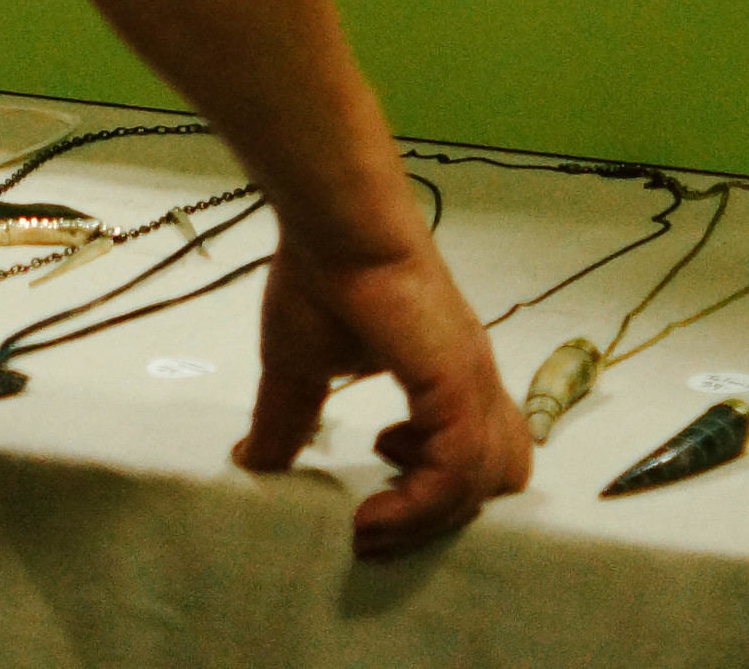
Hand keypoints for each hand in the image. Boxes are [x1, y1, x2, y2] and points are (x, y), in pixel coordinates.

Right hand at [234, 229, 532, 557]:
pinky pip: (454, 479)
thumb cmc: (321, 278)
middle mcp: (472, 381)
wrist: (336, 229)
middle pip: (498, 473)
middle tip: (382, 511)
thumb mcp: (297, 364)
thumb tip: (250, 461)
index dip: (436, 479)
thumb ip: (287, 417)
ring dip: (432, 519)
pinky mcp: (459, 393)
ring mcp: (472, 385)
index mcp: (447, 371)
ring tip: (375, 518)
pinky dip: (416, 511)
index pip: (477, 446)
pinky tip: (370, 514)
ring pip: (487, 483)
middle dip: (442, 509)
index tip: (377, 481)